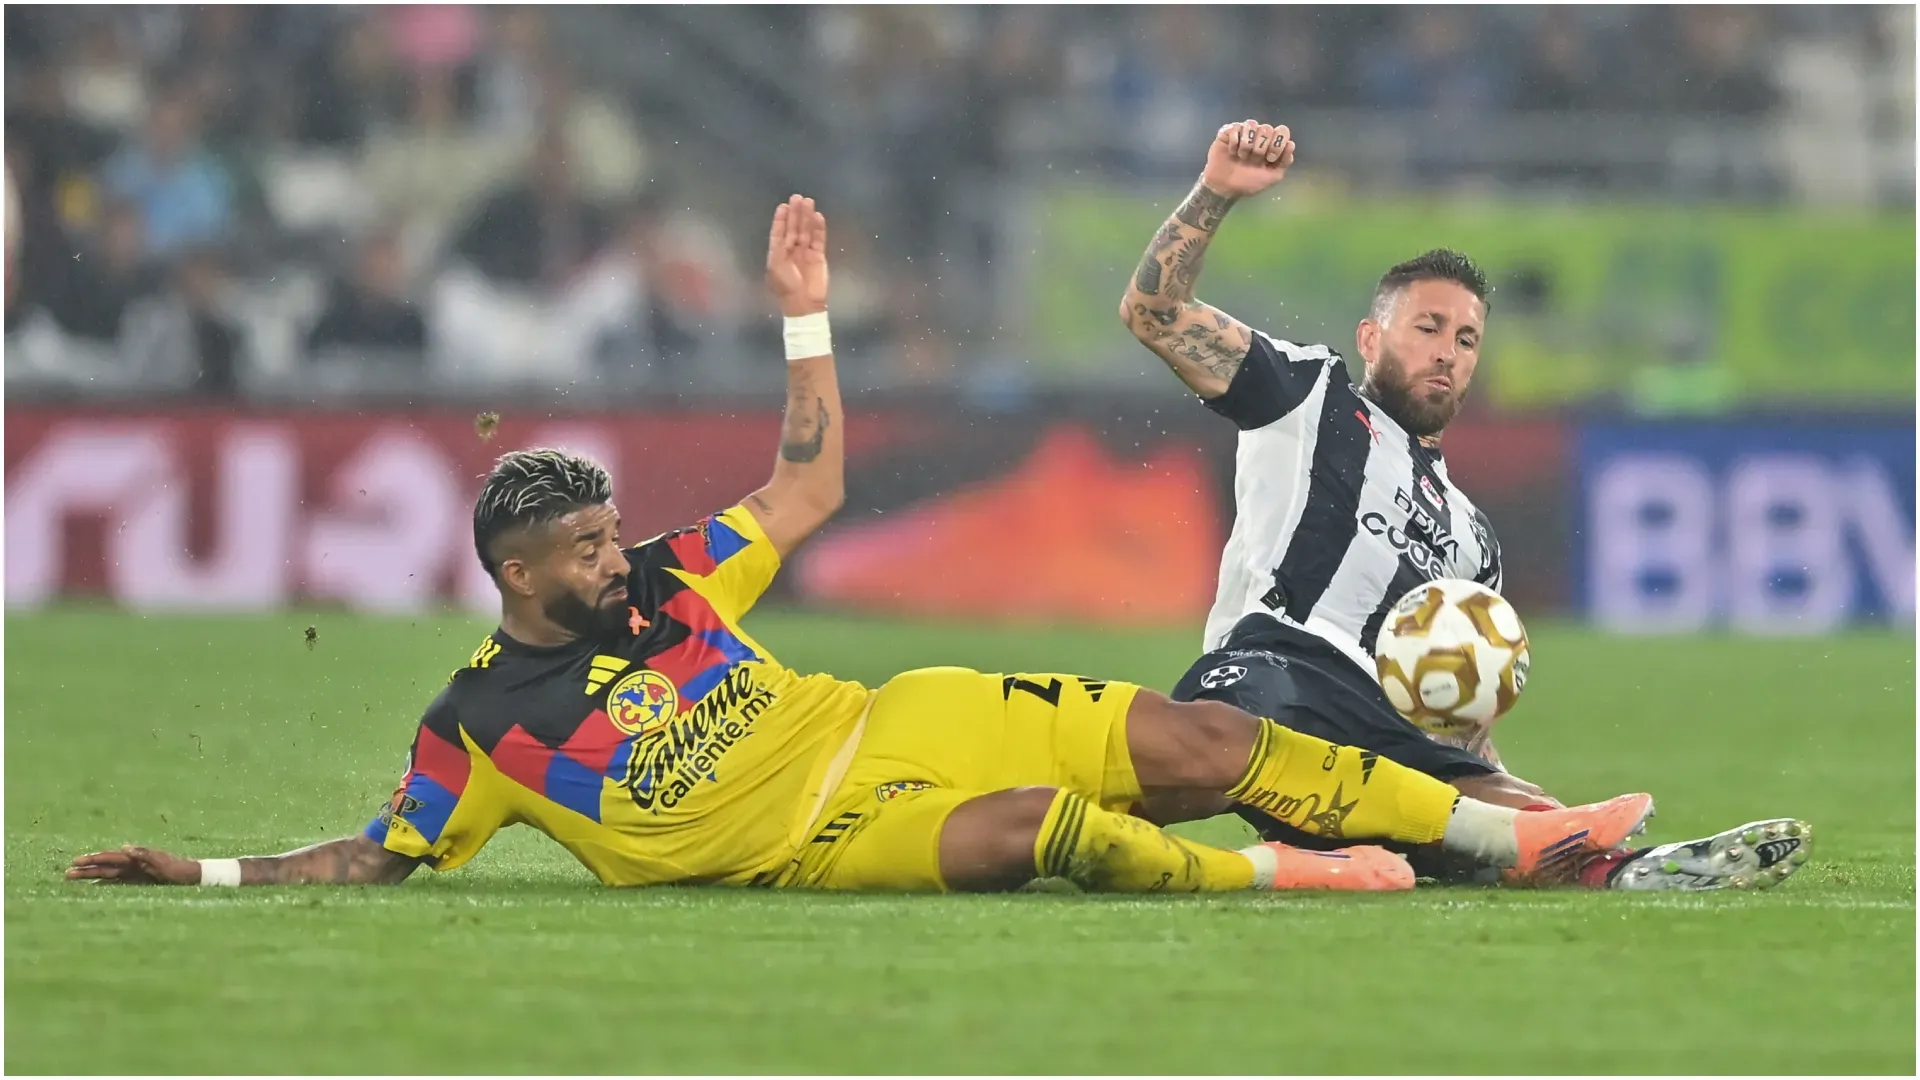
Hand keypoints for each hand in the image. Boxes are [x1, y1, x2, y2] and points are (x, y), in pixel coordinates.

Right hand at [67, 845, 202, 884]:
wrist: (190, 876)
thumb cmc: (177, 869)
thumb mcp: (162, 861)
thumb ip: (144, 854)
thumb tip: (124, 847)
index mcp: (135, 857)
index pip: (110, 858)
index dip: (94, 859)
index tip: (77, 862)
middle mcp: (132, 863)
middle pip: (105, 866)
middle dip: (87, 869)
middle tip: (67, 872)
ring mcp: (134, 872)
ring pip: (108, 874)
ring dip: (91, 875)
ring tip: (73, 877)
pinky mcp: (138, 880)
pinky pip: (117, 881)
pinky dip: (104, 883)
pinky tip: (93, 887)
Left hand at [765, 193, 827, 316]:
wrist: (804, 302)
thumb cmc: (785, 285)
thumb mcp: (775, 265)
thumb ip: (778, 247)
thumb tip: (782, 231)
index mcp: (778, 253)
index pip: (779, 232)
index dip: (781, 219)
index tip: (783, 206)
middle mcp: (792, 250)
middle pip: (794, 227)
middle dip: (795, 213)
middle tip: (797, 197)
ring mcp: (806, 252)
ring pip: (806, 230)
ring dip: (806, 216)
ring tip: (808, 201)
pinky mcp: (819, 256)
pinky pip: (818, 239)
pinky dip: (818, 228)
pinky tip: (818, 216)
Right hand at [1200, 120, 1295, 198]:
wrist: (1224, 187)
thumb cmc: (1248, 182)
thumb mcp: (1272, 177)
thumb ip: (1284, 162)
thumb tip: (1291, 144)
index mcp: (1272, 143)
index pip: (1282, 131)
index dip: (1277, 144)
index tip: (1270, 159)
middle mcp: (1259, 135)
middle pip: (1267, 128)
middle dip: (1260, 147)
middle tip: (1253, 160)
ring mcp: (1244, 132)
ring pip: (1251, 124)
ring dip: (1247, 144)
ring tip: (1241, 157)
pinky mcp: (1228, 131)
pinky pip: (1235, 128)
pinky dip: (1234, 143)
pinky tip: (1232, 152)